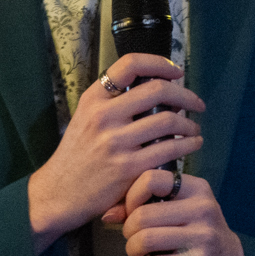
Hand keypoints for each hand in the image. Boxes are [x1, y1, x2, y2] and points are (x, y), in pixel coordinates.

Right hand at [27, 53, 204, 250]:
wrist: (58, 193)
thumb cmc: (77, 156)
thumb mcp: (85, 118)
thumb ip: (113, 102)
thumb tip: (157, 90)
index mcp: (93, 98)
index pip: (130, 64)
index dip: (159, 63)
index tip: (176, 72)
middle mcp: (103, 116)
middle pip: (157, 90)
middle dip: (185, 95)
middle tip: (196, 103)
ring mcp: (116, 142)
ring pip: (168, 121)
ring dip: (189, 124)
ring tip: (193, 129)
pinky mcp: (128, 168)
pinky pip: (168, 150)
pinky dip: (187, 145)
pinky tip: (191, 145)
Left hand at [118, 171, 245, 255]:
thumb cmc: (196, 231)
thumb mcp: (178, 210)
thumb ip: (144, 206)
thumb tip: (107, 215)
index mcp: (196, 188)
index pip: (152, 179)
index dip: (132, 196)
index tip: (131, 210)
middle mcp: (202, 208)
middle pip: (144, 215)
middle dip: (128, 229)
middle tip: (131, 236)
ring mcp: (202, 236)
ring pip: (146, 240)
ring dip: (132, 249)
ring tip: (135, 251)